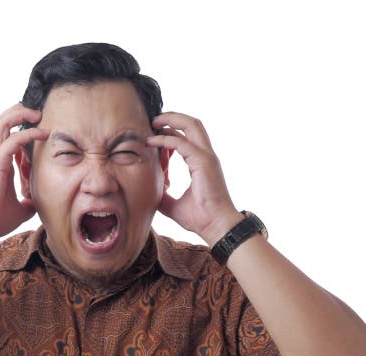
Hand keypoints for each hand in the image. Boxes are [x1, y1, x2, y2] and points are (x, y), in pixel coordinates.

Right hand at [0, 103, 49, 241]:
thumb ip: (31, 200)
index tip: (44, 136)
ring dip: (20, 114)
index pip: (11, 140)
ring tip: (37, 113)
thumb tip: (41, 201)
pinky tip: (43, 134)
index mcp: (0, 165)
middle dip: (19, 112)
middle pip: (2, 123)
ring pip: (2, 123)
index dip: (27, 135)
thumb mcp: (22, 209)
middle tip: (39, 113)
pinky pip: (13, 140)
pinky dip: (29, 133)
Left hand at [146, 112, 242, 245]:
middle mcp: (206, 156)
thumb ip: (162, 194)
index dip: (168, 137)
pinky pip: (181, 143)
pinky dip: (165, 140)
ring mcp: (207, 157)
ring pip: (191, 126)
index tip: (152, 140)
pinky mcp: (203, 163)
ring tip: (153, 122)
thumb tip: (149, 191)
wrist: (216, 227)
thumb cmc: (200, 219)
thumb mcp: (173, 205)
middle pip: (192, 125)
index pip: (186, 140)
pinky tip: (151, 142)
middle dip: (172, 118)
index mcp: (201, 163)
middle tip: (153, 120)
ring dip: (171, 120)